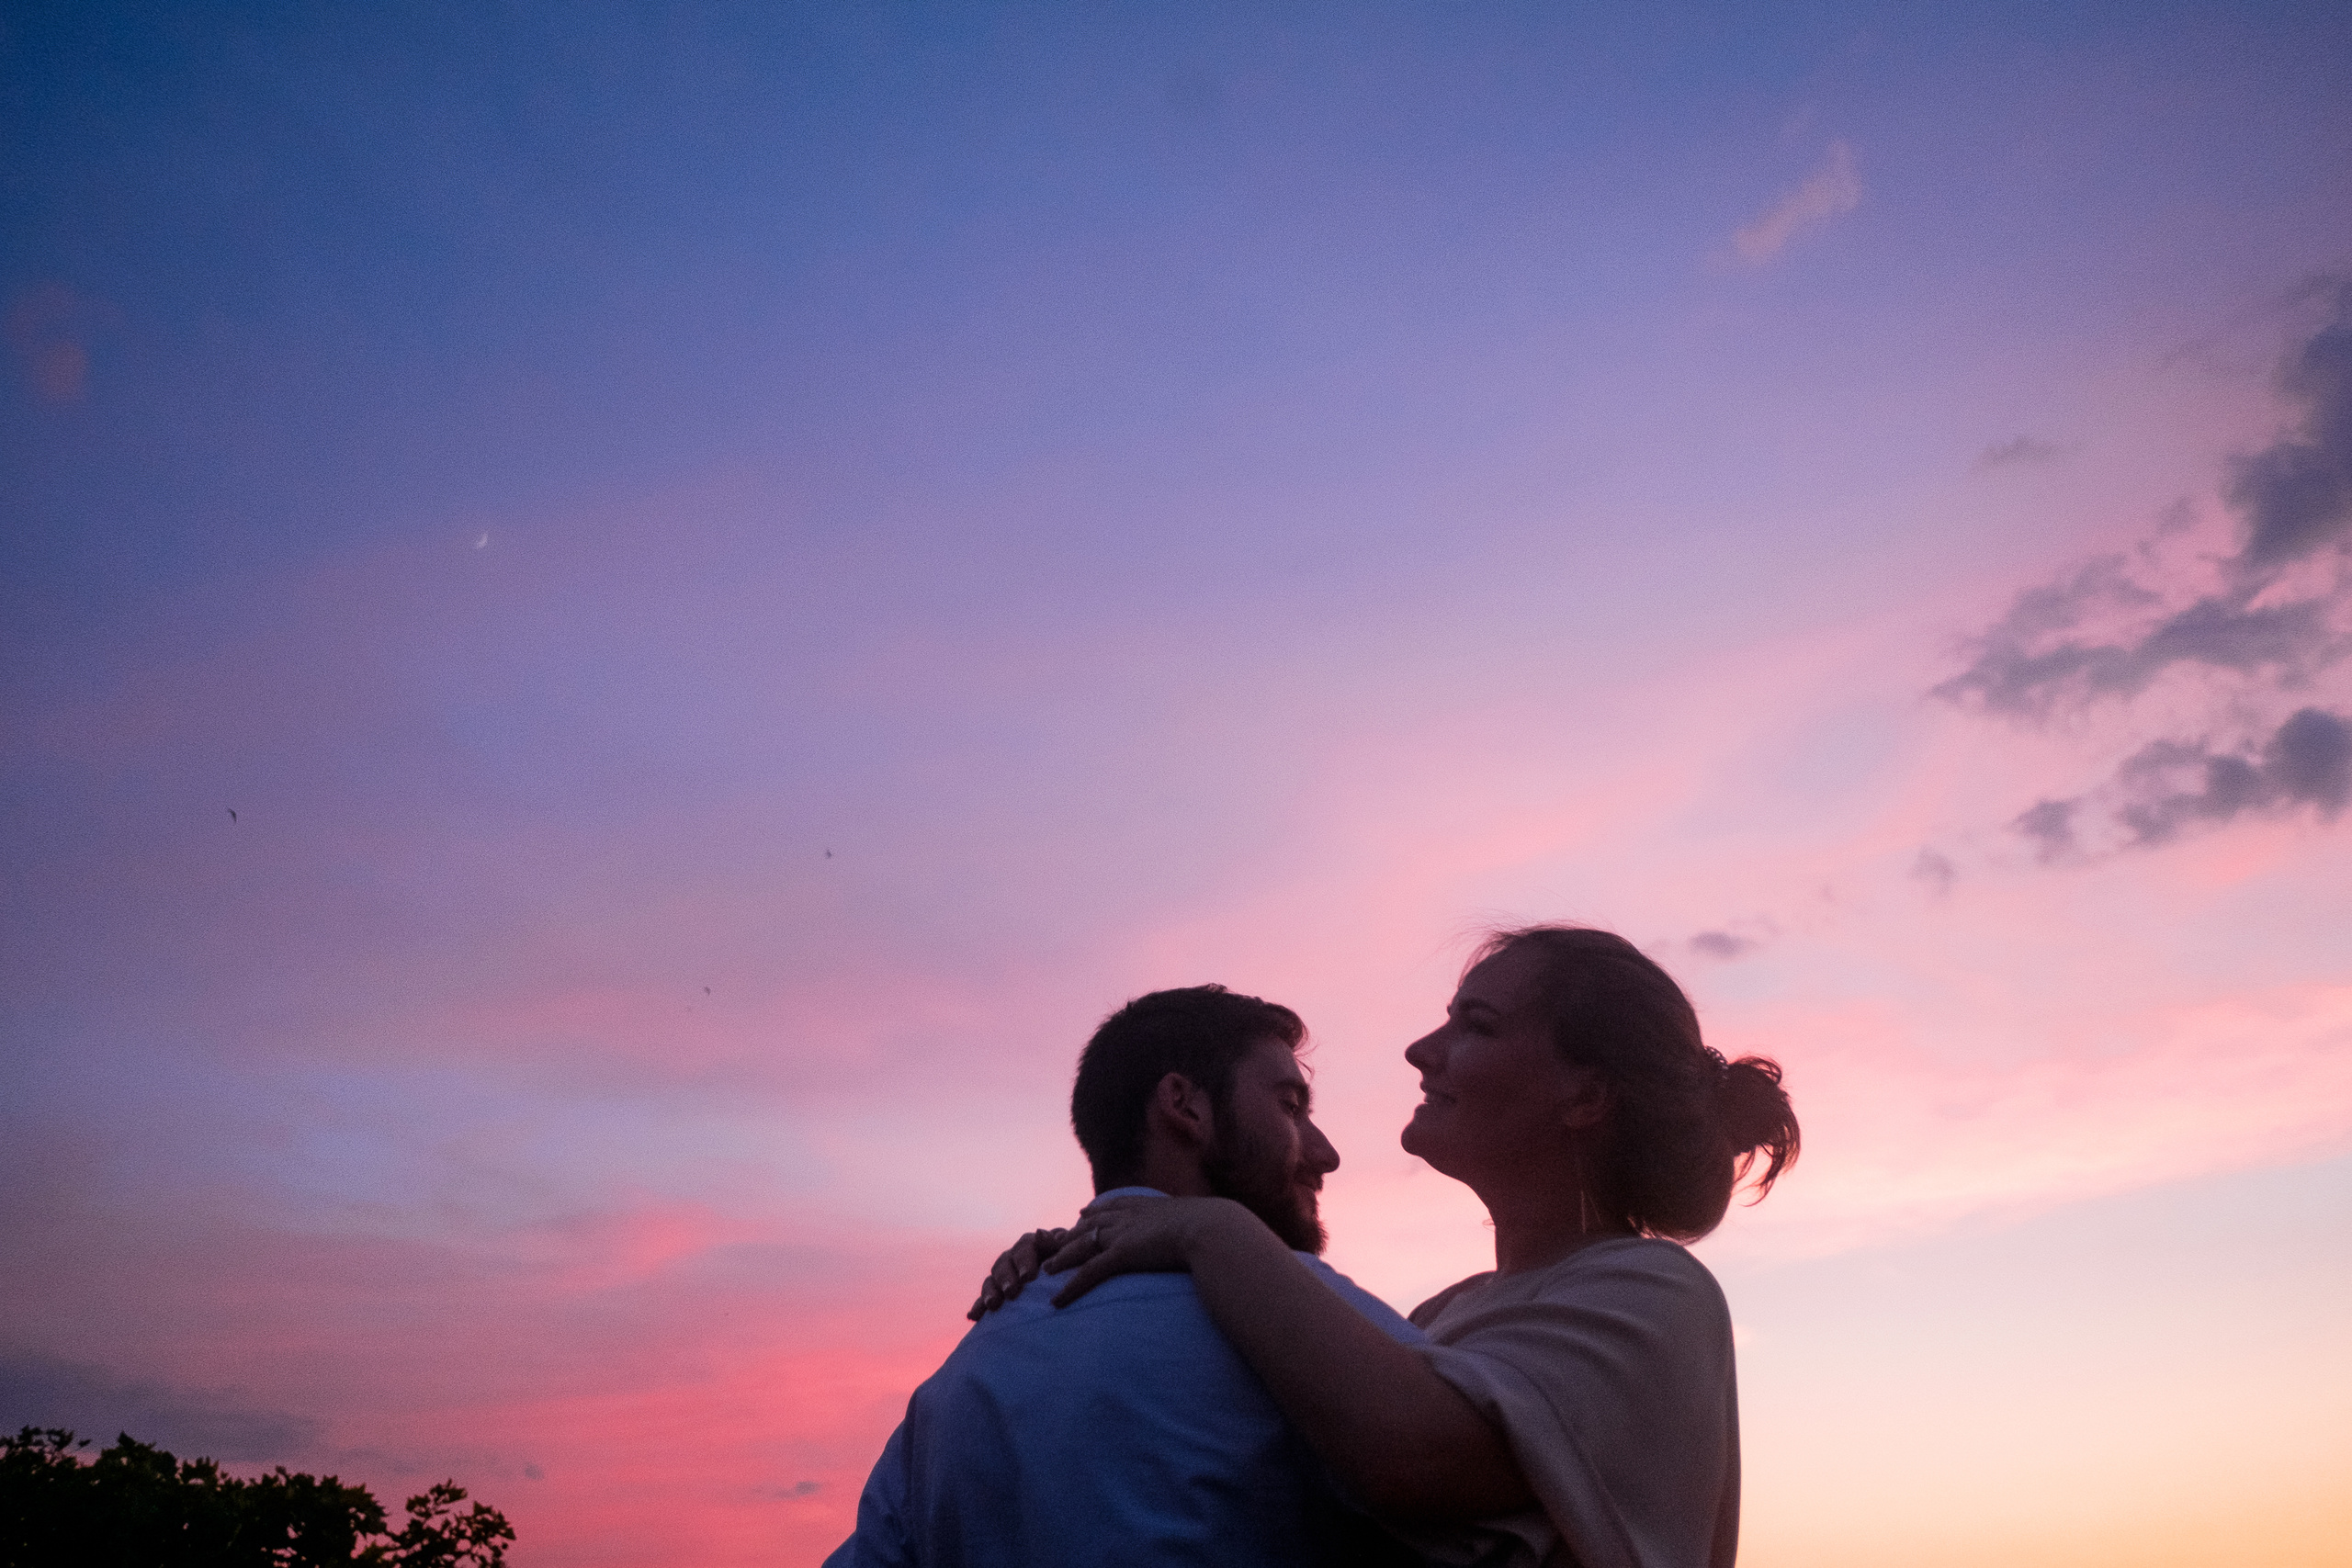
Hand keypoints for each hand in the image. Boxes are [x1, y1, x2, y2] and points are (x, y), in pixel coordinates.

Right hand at [966, 1228, 1072, 1320]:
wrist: (1069, 1276)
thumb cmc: (1073, 1262)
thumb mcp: (1069, 1251)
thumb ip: (1057, 1243)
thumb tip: (1041, 1233)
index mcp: (1033, 1244)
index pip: (1025, 1247)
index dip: (1024, 1261)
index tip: (1028, 1277)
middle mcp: (1015, 1257)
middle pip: (1004, 1263)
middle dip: (1007, 1278)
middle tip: (1012, 1292)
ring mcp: (1005, 1275)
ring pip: (992, 1279)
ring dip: (990, 1291)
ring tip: (992, 1305)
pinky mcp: (999, 1293)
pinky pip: (985, 1298)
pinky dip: (979, 1306)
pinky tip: (972, 1316)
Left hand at [1044, 1195, 1257, 1307]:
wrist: (1212, 1229)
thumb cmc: (1217, 1230)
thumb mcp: (1204, 1223)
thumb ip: (1198, 1227)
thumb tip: (1213, 1233)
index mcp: (1150, 1207)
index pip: (1115, 1206)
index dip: (1098, 1210)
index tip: (1084, 1212)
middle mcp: (1131, 1217)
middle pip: (1093, 1223)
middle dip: (1073, 1231)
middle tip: (1055, 1239)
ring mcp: (1124, 1234)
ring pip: (1083, 1246)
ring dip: (1063, 1258)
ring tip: (1047, 1270)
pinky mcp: (1121, 1254)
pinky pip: (1088, 1272)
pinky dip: (1070, 1287)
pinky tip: (1057, 1301)